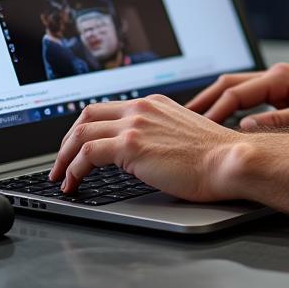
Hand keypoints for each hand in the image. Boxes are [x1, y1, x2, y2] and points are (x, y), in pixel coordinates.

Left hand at [49, 95, 241, 199]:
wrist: (228, 160)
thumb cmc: (213, 157)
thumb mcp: (181, 135)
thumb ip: (159, 135)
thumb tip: (142, 154)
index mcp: (154, 103)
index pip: (107, 109)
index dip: (85, 128)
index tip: (77, 147)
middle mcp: (142, 108)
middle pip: (87, 115)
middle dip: (68, 140)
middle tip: (62, 161)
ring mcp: (135, 124)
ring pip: (81, 133)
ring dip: (64, 157)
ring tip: (60, 177)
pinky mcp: (131, 145)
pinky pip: (87, 154)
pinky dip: (73, 169)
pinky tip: (72, 183)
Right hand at [185, 61, 288, 130]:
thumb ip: (279, 123)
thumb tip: (246, 130)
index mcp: (280, 77)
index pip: (236, 93)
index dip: (214, 111)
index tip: (198, 129)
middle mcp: (276, 77)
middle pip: (229, 84)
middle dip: (204, 101)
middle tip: (182, 120)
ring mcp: (278, 84)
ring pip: (236, 90)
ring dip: (215, 104)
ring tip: (194, 123)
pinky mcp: (282, 94)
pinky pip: (248, 99)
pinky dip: (231, 110)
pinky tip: (222, 124)